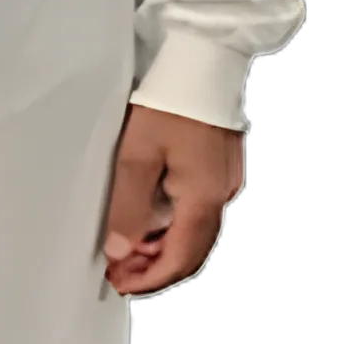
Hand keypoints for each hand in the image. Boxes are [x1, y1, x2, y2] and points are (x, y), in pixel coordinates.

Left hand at [100, 102, 244, 295]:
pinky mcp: (218, 166)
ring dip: (161, 245)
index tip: (120, 283)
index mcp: (203, 197)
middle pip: (190, 251)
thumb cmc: (171, 99)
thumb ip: (128, 208)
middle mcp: (221, 194)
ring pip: (193, 231)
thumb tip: (121, 249)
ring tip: (126, 245)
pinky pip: (196, 208)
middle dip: (154, 267)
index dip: (148, 279)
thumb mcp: (136, 156)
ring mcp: (223, 180)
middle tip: (119, 270)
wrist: (201, 60)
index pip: (179, 259)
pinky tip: (147, 216)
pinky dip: (171, 222)